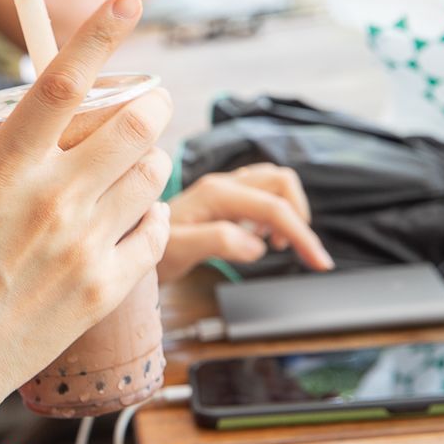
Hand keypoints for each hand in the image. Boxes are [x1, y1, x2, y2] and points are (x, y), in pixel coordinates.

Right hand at [0, 0, 172, 443]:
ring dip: (148, 155)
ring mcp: (84, 245)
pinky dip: (150, 211)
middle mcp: (51, 200)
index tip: (128, 2)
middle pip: (134, 122)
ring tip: (127, 163)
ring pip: (152, 171)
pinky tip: (129, 214)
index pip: (60, 85)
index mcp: (3, 170)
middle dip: (151, 99)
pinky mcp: (105, 286)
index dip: (99, 35)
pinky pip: (154, 228)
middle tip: (147, 99)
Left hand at [156, 164, 333, 282]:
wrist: (123, 243)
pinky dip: (274, 212)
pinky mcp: (223, 197)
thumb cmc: (145, 249)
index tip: (319, 263)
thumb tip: (257, 245)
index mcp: (215, 193)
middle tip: (298, 252)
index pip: (274, 207)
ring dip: (289, 211)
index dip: (302, 234)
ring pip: (275, 182)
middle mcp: (222, 183)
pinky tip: (261, 236)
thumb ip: (216, 242)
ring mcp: (223, 188)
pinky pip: (262, 192)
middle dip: (301, 215)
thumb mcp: (176, 250)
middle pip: (282, 181)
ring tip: (277, 244)